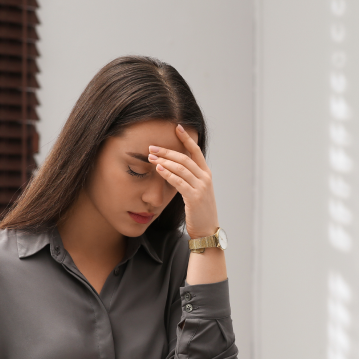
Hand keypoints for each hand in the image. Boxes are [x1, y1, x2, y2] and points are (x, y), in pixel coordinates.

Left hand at [149, 124, 218, 239]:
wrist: (207, 231)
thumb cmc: (199, 212)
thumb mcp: (197, 192)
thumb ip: (189, 179)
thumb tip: (173, 167)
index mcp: (206, 174)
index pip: (196, 151)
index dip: (186, 138)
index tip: (176, 127)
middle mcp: (206, 178)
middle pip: (185, 158)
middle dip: (167, 150)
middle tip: (152, 147)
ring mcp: (201, 187)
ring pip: (181, 168)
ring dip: (164, 160)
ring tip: (150, 156)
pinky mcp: (195, 198)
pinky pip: (179, 182)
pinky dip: (168, 173)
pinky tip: (158, 169)